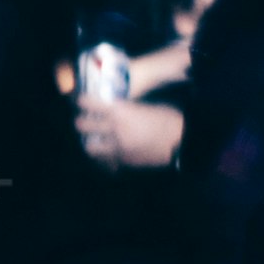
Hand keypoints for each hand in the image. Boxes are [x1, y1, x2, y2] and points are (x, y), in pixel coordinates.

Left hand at [71, 93, 186, 171]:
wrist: (184, 143)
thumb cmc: (169, 119)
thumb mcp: (146, 107)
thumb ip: (126, 109)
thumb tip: (114, 108)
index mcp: (120, 112)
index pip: (88, 103)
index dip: (81, 101)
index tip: (79, 100)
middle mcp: (114, 130)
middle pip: (82, 125)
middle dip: (81, 122)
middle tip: (84, 120)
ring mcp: (117, 148)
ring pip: (89, 147)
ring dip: (89, 142)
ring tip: (94, 139)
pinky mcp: (124, 163)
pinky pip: (105, 162)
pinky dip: (103, 158)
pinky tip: (107, 155)